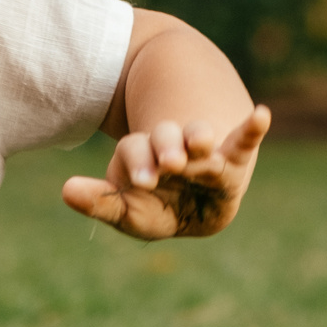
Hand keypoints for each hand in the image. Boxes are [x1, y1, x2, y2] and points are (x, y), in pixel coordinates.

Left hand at [62, 105, 270, 240]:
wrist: (198, 202)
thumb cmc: (160, 207)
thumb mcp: (130, 211)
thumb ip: (101, 202)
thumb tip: (66, 189)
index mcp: (143, 155)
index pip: (134, 150)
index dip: (136, 162)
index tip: (140, 181)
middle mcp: (173, 146)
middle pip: (164, 138)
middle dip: (163, 148)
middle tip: (166, 163)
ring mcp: (204, 152)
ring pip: (198, 137)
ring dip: (197, 138)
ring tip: (201, 142)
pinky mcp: (233, 160)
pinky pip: (243, 142)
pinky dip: (252, 129)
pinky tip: (261, 114)